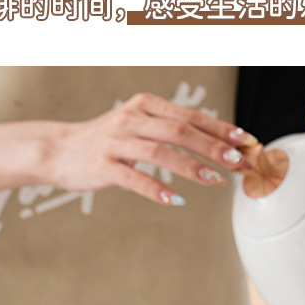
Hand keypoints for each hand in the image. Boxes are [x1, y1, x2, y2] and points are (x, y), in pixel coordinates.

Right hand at [40, 92, 266, 205]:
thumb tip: (213, 141)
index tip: (246, 141)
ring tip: (214, 180)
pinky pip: (133, 177)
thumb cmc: (105, 141)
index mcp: (145, 105)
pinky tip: (175, 200)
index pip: (190, 116)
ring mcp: (116, 142)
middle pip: (180, 131)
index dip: (220, 129)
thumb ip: (168, 128)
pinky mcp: (102, 165)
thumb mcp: (136, 124)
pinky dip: (156, 189)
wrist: (58, 149)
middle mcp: (131, 118)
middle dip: (213, 147)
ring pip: (160, 152)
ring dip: (191, 167)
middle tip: (238, 162)